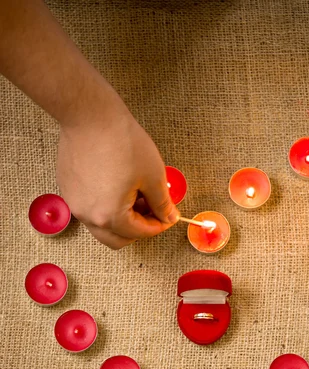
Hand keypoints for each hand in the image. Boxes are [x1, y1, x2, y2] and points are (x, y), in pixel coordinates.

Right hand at [56, 104, 179, 248]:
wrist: (90, 115)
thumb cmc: (121, 141)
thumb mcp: (153, 175)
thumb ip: (162, 203)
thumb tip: (168, 217)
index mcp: (110, 216)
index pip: (140, 233)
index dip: (158, 225)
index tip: (168, 216)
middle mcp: (88, 216)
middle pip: (118, 239)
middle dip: (138, 230)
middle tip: (152, 212)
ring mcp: (75, 203)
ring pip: (102, 226)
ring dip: (121, 220)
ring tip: (135, 195)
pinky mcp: (68, 190)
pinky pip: (90, 209)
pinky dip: (106, 207)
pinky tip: (118, 186)